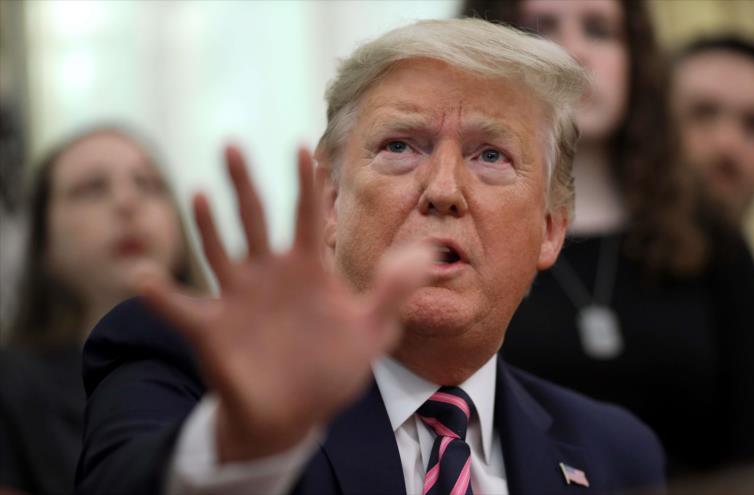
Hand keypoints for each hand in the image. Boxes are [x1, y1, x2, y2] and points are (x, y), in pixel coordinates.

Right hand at [141, 145, 433, 461]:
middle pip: (254, 218)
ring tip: (199, 191)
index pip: (304, 216)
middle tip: (232, 145)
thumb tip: (426, 253)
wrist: (292, 416)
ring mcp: (237, 298)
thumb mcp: (370, 332)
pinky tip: (140, 275)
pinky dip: (158, 293)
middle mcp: (268, 274)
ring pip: (218, 248)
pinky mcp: (212, 328)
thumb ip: (394, 292)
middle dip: (244, 183)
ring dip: (206, 221)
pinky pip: (179, 307)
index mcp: (307, 270)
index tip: (302, 146)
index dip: (304, 183)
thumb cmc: (330, 371)